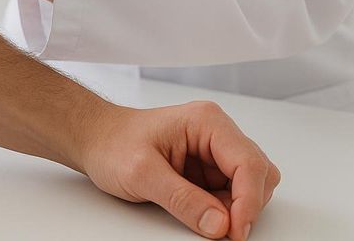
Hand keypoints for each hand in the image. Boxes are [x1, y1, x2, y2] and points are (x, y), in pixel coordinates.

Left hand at [81, 101, 279, 240]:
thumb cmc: (112, 144)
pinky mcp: (208, 169)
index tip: (235, 230)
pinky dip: (224, 210)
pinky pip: (231, 195)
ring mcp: (214, 152)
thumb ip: (181, 199)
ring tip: (201, 216)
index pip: (249, 163)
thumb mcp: (141, 173)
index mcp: (207, 122)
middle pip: (259, 175)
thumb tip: (219, 224)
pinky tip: (199, 211)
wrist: (95, 140)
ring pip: (250, 187)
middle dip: (245, 205)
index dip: (249, 201)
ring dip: (235, 208)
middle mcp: (217, 133)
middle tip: (219, 228)